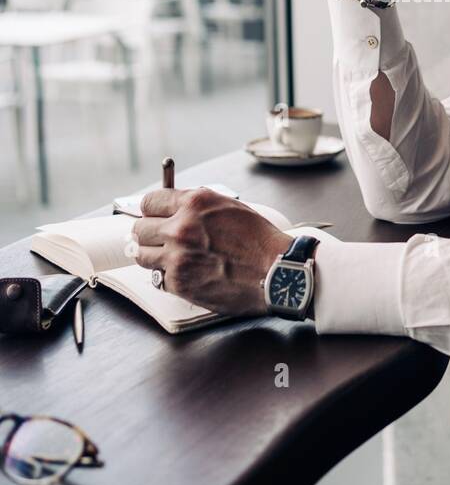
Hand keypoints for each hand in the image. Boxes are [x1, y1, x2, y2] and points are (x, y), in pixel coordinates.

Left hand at [131, 188, 292, 315]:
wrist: (275, 272)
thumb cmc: (259, 240)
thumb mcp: (229, 207)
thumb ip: (196, 206)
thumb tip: (173, 208)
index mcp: (194, 203)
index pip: (149, 202)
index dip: (152, 211)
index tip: (155, 218)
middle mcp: (181, 227)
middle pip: (139, 228)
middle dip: (150, 234)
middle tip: (163, 240)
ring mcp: (177, 256)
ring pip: (141, 254)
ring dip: (154, 256)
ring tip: (173, 258)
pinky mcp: (178, 282)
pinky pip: (157, 278)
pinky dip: (168, 277)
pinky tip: (186, 274)